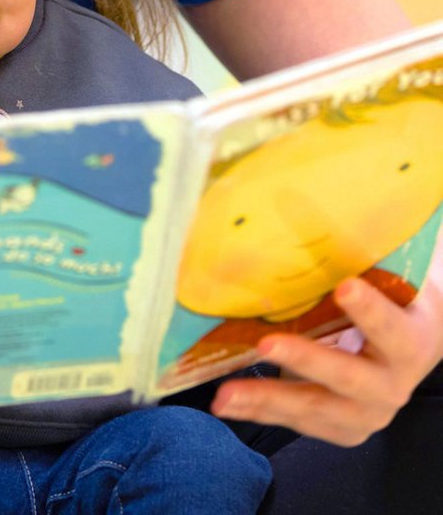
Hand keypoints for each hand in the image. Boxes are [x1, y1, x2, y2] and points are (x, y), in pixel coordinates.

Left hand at [212, 274, 442, 445]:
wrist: (409, 350)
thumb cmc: (390, 302)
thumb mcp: (387, 282)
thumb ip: (359, 259)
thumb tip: (306, 203)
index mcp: (408, 342)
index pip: (391, 327)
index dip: (370, 310)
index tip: (345, 286)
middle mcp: (391, 385)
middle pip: (347, 376)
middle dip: (305, 359)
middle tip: (266, 344)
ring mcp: (365, 413)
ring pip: (315, 407)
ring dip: (266, 398)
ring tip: (225, 394)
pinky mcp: (340, 429)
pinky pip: (297, 421)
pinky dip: (259, 411)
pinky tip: (225, 404)